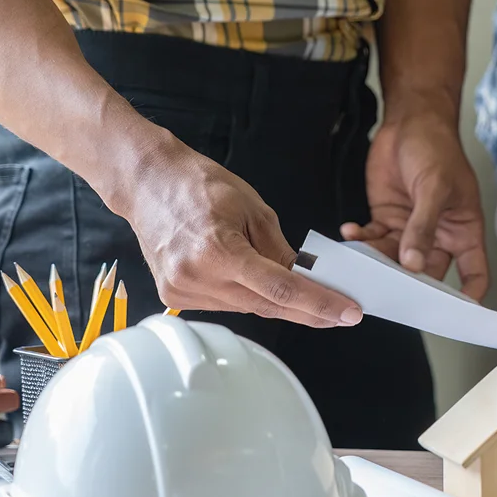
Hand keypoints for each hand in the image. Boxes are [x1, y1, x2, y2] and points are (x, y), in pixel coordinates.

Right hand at [119, 141, 363, 328]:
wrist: (148, 183)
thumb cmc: (200, 186)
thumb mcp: (254, 210)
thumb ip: (281, 250)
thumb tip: (308, 279)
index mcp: (219, 251)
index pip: (281, 290)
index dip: (319, 304)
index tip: (348, 313)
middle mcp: (197, 277)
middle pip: (266, 306)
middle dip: (307, 311)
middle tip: (339, 314)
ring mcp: (181, 291)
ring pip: (246, 308)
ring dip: (277, 304)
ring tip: (304, 296)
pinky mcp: (173, 297)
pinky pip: (224, 305)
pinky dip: (247, 297)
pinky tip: (259, 287)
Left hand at [341, 106, 489, 300]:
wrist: (410, 121)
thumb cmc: (436, 148)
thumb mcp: (435, 188)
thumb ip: (423, 227)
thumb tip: (413, 263)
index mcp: (464, 230)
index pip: (474, 273)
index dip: (467, 296)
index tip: (453, 313)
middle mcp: (440, 236)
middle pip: (428, 273)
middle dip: (409, 283)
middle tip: (389, 291)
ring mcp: (412, 230)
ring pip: (395, 260)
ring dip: (377, 261)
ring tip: (360, 257)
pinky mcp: (387, 220)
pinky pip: (374, 241)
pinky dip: (361, 240)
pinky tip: (351, 232)